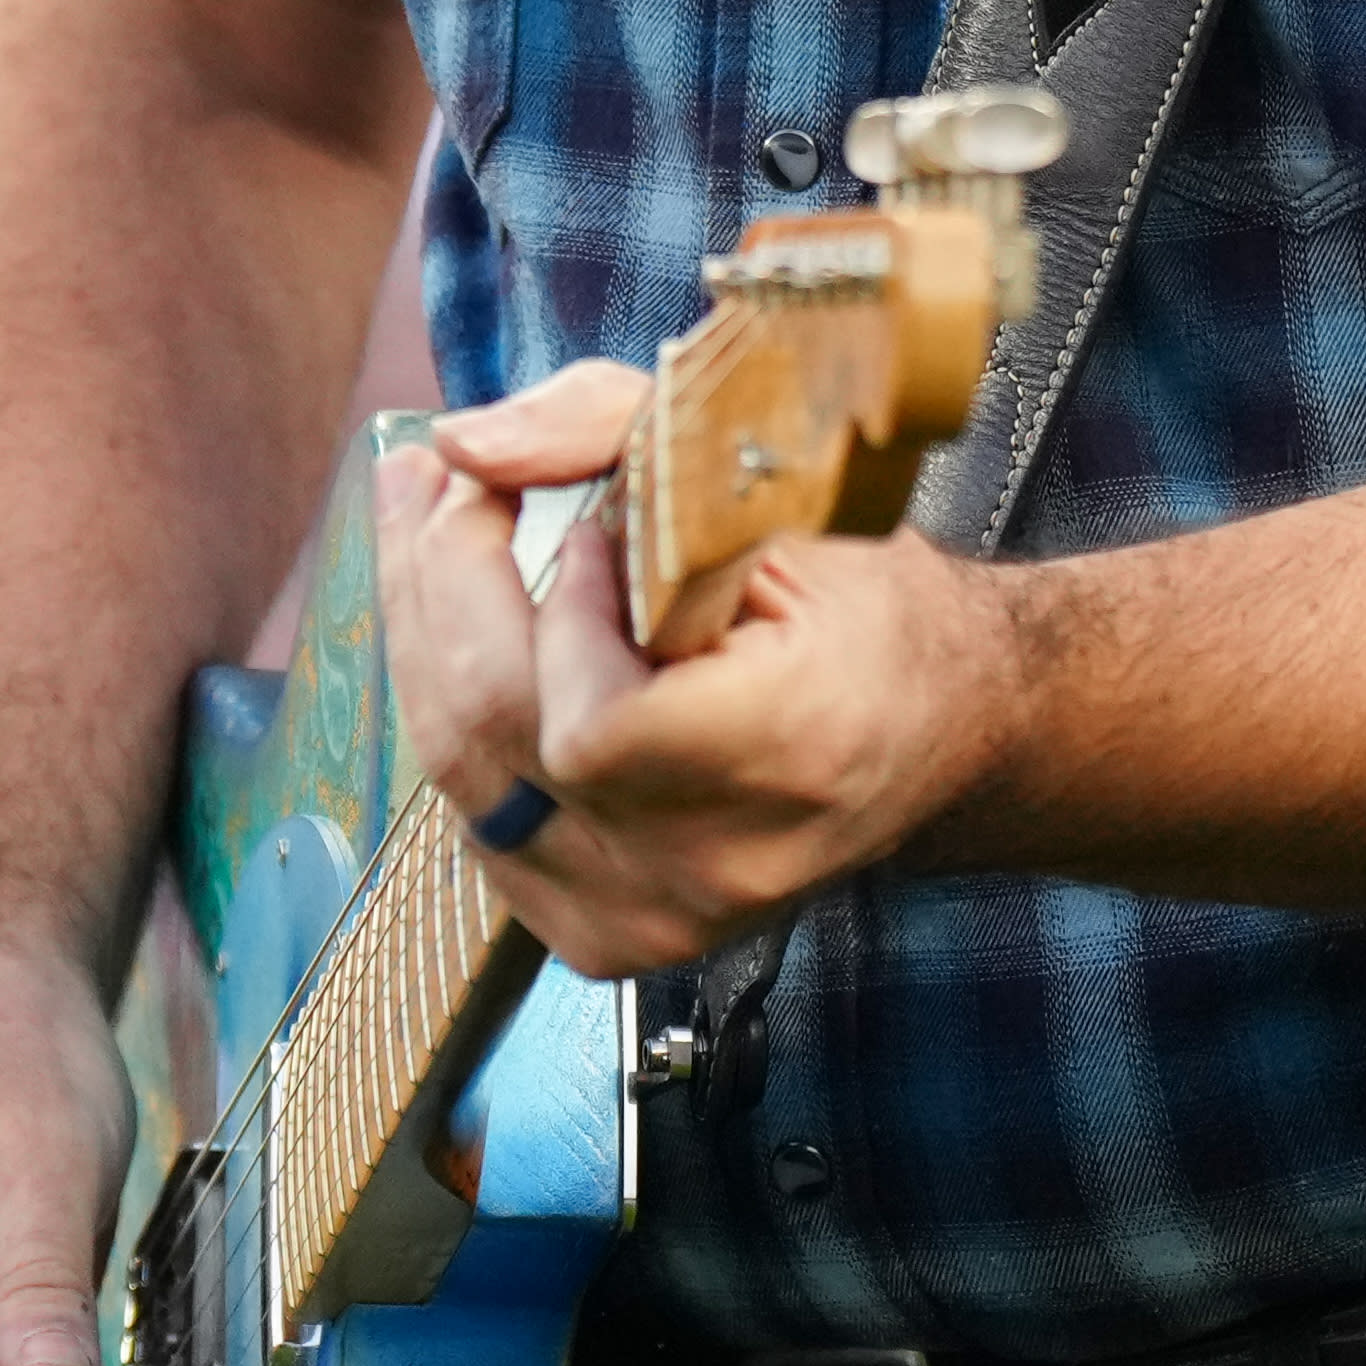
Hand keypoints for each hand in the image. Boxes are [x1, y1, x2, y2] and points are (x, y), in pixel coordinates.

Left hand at [378, 361, 1027, 980]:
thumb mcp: (777, 485)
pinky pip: (477, 818)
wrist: (938, 730)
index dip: (561, 613)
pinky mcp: (604, 937)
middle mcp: (713, 865)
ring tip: (435, 527)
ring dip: (427, 634)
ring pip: (461, 775)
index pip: (592, 726)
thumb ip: (611, 428)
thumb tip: (464, 444)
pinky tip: (477, 636)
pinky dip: (462, 717)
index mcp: (787, 755)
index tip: (589, 529)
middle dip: (442, 577)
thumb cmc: (868, 605)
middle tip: (441, 477)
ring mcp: (652, 918)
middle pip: (496, 733)